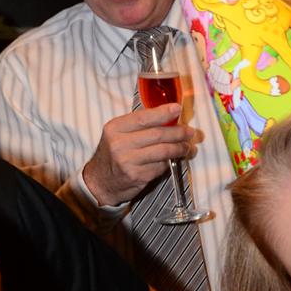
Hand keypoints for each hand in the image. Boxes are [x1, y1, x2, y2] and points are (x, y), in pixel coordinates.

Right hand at [83, 105, 200, 207]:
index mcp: (115, 128)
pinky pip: (160, 166)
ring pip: (162, 151)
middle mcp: (119, 144)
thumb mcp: (118, 134)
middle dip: (178, 133)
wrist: (99, 181)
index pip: (144, 117)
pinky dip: (169, 162)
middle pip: (157, 134)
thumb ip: (139, 125)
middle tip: (190, 132)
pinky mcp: (136, 176)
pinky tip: (172, 160)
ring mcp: (127, 161)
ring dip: (179, 148)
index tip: (178, 109)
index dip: (163, 113)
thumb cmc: (113, 154)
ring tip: (187, 147)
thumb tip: (169, 116)